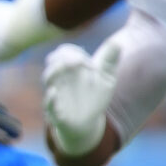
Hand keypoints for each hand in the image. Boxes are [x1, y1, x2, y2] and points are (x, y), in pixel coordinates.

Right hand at [42, 41, 121, 155]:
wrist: (88, 123)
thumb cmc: (94, 98)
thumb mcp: (106, 79)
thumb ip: (109, 62)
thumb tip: (117, 43)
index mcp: (71, 69)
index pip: (64, 51)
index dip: (74, 51)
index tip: (89, 62)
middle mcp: (61, 78)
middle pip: (53, 60)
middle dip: (64, 57)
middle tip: (80, 61)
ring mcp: (56, 93)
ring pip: (48, 77)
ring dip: (56, 70)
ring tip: (69, 67)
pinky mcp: (56, 112)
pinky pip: (48, 104)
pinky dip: (50, 98)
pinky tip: (55, 92)